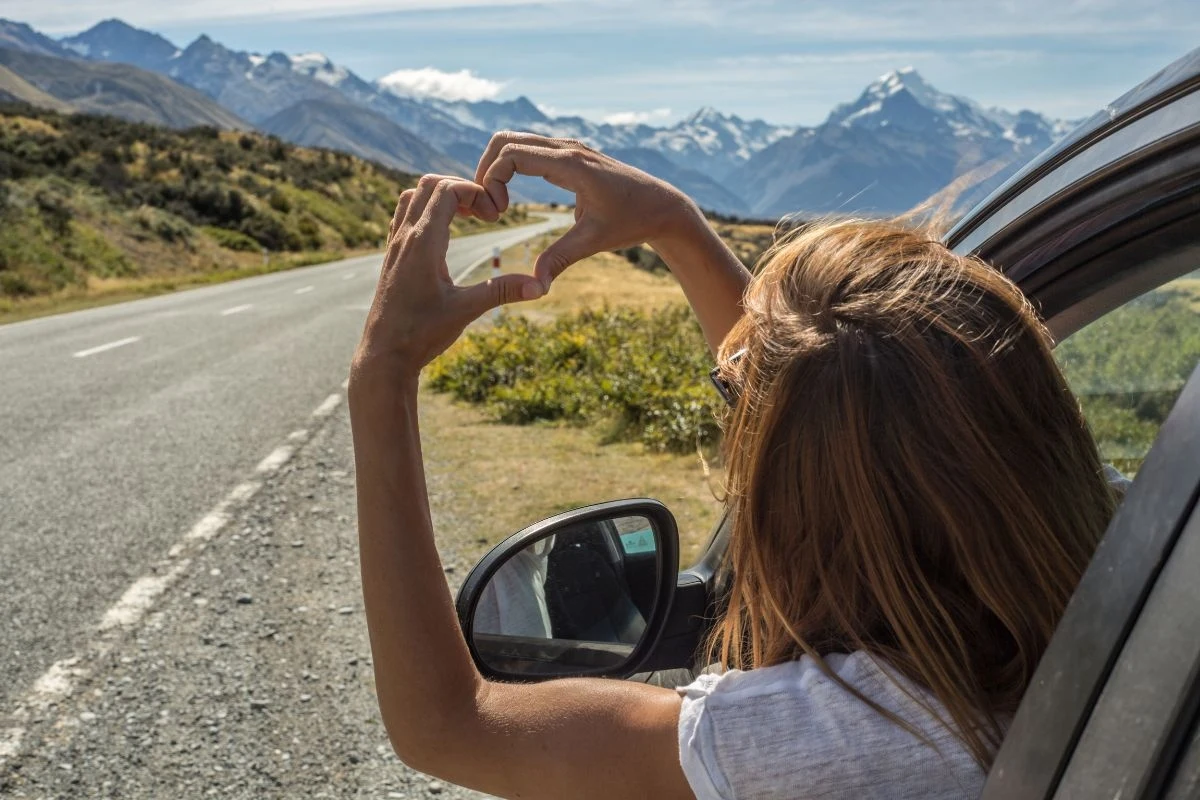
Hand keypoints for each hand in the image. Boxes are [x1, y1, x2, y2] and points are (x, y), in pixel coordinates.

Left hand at [354, 175, 544, 377]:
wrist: (384, 355)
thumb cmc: (421, 334)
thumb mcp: (466, 310)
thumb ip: (502, 292)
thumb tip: (540, 286)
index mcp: (423, 243)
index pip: (447, 190)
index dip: (475, 192)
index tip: (494, 216)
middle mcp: (405, 237)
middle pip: (428, 184)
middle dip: (461, 188)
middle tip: (484, 213)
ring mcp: (395, 245)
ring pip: (412, 196)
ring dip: (440, 196)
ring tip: (466, 217)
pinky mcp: (392, 256)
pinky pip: (404, 215)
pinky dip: (426, 210)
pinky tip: (444, 234)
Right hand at [476, 132, 700, 289]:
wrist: (663, 207)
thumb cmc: (632, 221)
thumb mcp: (594, 241)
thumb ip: (560, 258)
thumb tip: (535, 285)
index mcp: (571, 164)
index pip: (512, 155)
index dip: (493, 181)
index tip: (499, 213)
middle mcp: (568, 148)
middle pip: (506, 140)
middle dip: (487, 170)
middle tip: (488, 206)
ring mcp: (570, 148)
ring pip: (516, 141)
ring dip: (497, 167)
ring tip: (497, 203)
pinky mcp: (571, 154)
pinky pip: (530, 149)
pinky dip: (511, 166)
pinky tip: (512, 195)